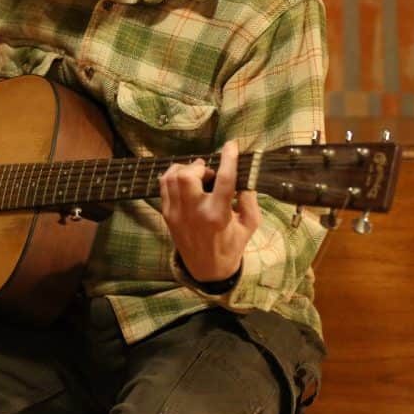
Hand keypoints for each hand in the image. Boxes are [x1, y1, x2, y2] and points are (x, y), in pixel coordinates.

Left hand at [158, 140, 260, 282]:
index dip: (228, 159)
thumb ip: (250, 200)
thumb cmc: (231, 244)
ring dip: (186, 169)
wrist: (206, 268)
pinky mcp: (166, 214)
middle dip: (200, 167)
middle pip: (188, 175)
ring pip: (171, 177)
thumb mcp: (250, 225)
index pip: (224, 181)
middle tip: (210, 173)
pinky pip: (163, 184)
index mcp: (218, 216)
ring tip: (198, 176)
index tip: (231, 144)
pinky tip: (185, 180)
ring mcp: (176, 213)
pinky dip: (173, 176)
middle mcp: (194, 213)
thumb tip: (244, 178)